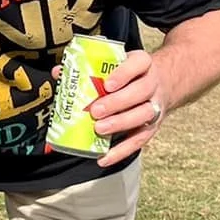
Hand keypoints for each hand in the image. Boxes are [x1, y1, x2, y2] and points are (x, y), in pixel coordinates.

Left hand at [88, 50, 167, 167]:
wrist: (161, 84)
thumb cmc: (129, 74)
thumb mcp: (114, 64)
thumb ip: (87, 68)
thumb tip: (58, 72)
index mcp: (142, 63)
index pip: (138, 63)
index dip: (124, 74)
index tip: (107, 84)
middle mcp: (152, 83)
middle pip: (140, 91)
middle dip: (117, 102)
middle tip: (96, 110)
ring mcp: (155, 105)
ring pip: (143, 114)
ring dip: (121, 123)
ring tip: (99, 129)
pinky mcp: (152, 127)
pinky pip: (139, 140)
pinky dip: (121, 151)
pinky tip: (105, 156)